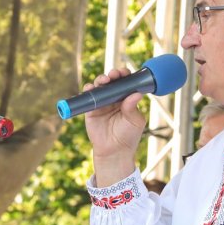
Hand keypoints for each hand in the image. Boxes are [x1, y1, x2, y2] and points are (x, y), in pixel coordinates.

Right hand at [83, 69, 146, 185]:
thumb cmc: (128, 136)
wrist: (114, 151)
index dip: (124, 75)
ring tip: (103, 81)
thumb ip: (133, 108)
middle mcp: (114, 98)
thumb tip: (136, 93)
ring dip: (100, 80)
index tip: (124, 73)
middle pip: (112, 81)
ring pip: (99, 86)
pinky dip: (88, 90)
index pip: (125, 82)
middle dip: (112, 75)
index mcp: (126, 99)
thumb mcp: (135, 121)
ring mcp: (102, 103)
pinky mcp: (91, 110)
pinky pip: (88, 97)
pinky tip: (90, 88)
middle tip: (113, 75)